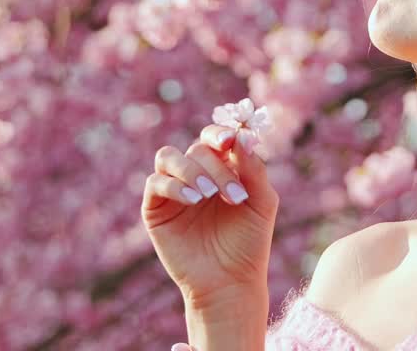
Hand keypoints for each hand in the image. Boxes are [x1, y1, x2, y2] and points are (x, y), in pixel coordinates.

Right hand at [142, 124, 278, 306]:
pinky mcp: (156, 209)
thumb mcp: (261, 202)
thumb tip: (242, 134)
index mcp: (221, 168)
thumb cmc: (249, 242)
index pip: (215, 137)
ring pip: (168, 156)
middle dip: (216, 168)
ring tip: (207, 195)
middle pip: (197, 148)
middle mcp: (195, 174)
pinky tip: (193, 199)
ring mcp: (173, 190)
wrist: (230, 281)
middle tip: (233, 195)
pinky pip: (155, 183)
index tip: (231, 140)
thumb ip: (254, 168)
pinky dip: (174, 185)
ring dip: (190, 169)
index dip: (221, 133)